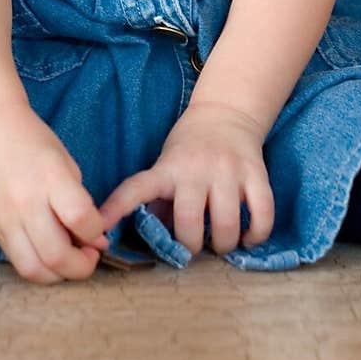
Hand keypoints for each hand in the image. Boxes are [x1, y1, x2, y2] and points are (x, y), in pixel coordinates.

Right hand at [0, 102, 108, 282]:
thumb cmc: (32, 140)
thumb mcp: (66, 163)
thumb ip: (81, 202)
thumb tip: (95, 240)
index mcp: (50, 178)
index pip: (80, 219)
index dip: (97, 233)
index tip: (100, 232)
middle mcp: (26, 203)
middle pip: (57, 255)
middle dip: (82, 266)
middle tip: (90, 255)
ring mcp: (6, 219)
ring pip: (34, 269)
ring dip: (58, 275)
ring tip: (70, 260)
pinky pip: (18, 262)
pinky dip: (39, 267)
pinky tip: (48, 254)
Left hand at [97, 101, 274, 255]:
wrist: (226, 113)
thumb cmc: (188, 149)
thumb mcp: (165, 166)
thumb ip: (157, 201)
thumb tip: (144, 239)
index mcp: (167, 169)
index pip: (137, 188)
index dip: (116, 209)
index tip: (98, 227)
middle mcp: (196, 169)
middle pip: (189, 223)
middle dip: (191, 246)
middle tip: (194, 245)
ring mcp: (229, 171)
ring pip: (227, 225)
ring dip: (223, 244)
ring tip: (219, 242)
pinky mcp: (256, 173)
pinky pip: (262, 214)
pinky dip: (257, 234)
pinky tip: (248, 237)